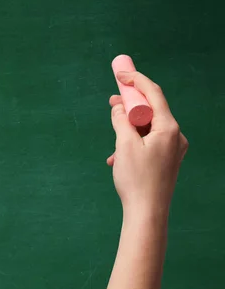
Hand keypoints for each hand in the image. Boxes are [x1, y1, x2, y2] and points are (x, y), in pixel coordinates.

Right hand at [107, 71, 187, 218]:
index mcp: (169, 128)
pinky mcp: (167, 160)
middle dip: (130, 104)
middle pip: (152, 110)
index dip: (136, 80)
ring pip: (148, 127)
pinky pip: (149, 142)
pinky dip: (132, 143)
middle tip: (112, 100)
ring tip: (112, 138)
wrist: (147, 213)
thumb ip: (121, 120)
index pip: (153, 94)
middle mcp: (175, 135)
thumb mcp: (124, 144)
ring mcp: (173, 149)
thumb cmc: (136, 179)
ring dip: (128, 128)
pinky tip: (117, 158)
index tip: (119, 75)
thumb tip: (119, 107)